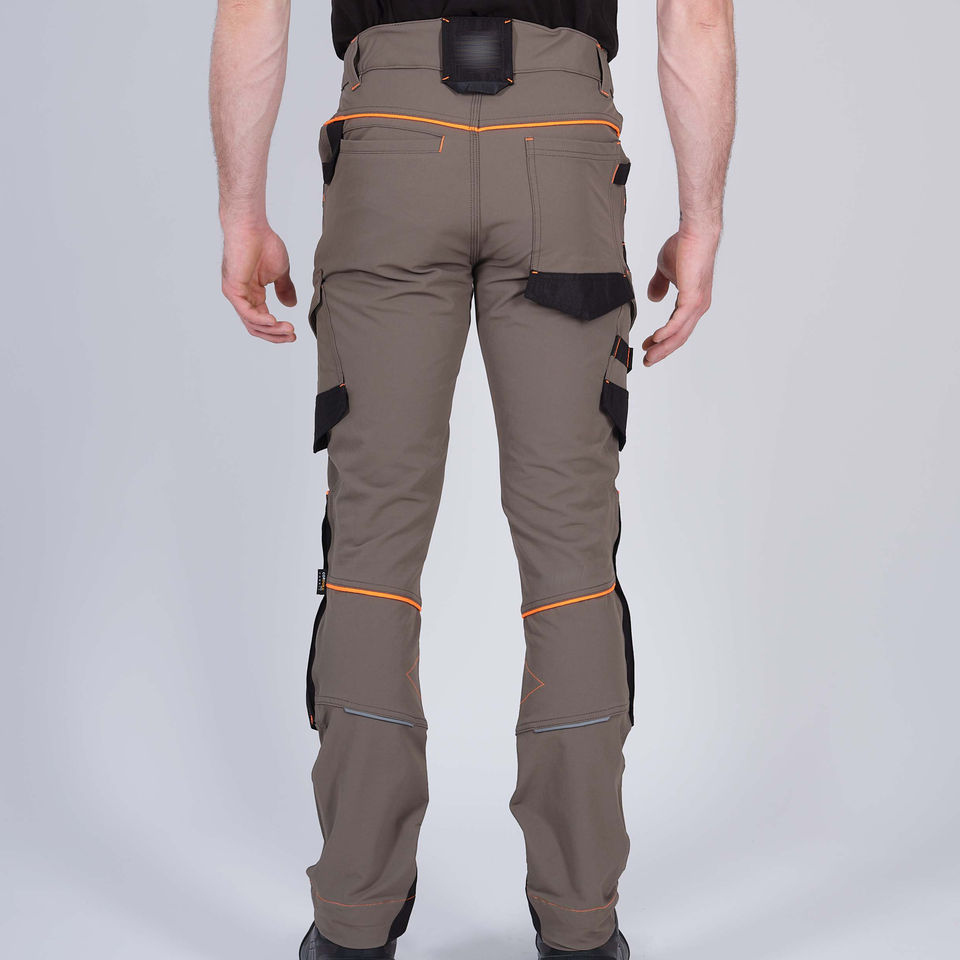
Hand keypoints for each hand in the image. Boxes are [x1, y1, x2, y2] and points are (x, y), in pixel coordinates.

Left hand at [220, 222, 297, 342]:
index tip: (294, 333)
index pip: (263, 320)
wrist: (252, 227)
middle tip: (292, 336)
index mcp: (252, 294)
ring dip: (272, 330)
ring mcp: (236, 294)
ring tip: (288, 329)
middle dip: (275, 335)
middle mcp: (242, 297)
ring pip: (252, 323)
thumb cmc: (263, 244)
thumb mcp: (280, 272)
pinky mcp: (233, 289)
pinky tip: (273, 322)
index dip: (278, 330)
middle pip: (256, 327)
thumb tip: (291, 305)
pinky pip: (246, 312)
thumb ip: (284, 289)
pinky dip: (260, 319)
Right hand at [642, 226, 719, 365]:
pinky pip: (678, 321)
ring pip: (679, 333)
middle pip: (678, 336)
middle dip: (662, 350)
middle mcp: (697, 307)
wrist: (695, 233)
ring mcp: (696, 304)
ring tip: (649, 355)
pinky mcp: (693, 298)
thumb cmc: (684, 246)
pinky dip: (667, 332)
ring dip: (662, 346)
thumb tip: (653, 298)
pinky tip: (655, 339)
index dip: (662, 339)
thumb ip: (659, 285)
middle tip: (648, 361)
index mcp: (692, 302)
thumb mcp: (665, 270)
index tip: (648, 345)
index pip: (677, 327)